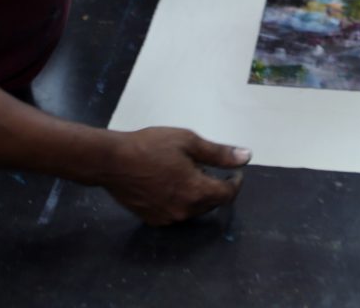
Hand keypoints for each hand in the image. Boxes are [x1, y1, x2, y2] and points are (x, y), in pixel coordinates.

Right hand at [103, 127, 250, 225]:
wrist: (113, 161)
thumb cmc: (151, 146)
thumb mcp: (188, 141)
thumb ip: (218, 153)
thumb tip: (246, 156)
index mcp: (196, 191)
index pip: (228, 194)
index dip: (235, 182)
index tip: (235, 171)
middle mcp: (185, 210)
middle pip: (211, 203)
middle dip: (215, 186)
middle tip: (208, 167)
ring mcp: (168, 218)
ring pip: (194, 209)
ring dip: (198, 194)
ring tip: (188, 173)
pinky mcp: (153, 219)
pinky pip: (176, 212)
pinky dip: (181, 200)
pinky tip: (171, 183)